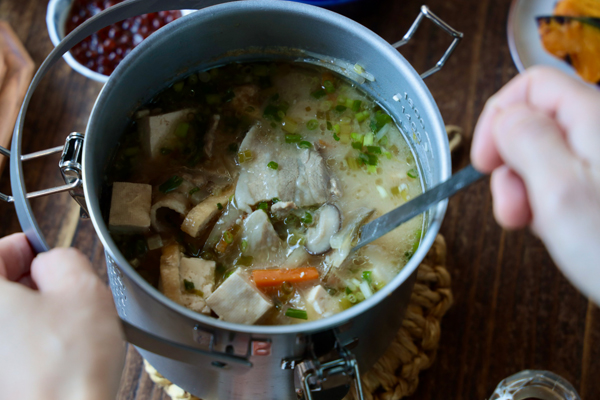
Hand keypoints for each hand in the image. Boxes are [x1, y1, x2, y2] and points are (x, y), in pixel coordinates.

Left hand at [0, 234, 125, 399]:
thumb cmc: (68, 368)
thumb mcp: (83, 289)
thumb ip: (63, 258)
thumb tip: (51, 264)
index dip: (30, 250)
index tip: (48, 260)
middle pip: (2, 290)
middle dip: (34, 289)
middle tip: (66, 301)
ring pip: (9, 322)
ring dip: (34, 320)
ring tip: (65, 336)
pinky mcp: (1, 379)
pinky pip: (12, 350)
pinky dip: (29, 349)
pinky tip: (54, 360)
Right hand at [471, 66, 599, 303]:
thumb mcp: (560, 192)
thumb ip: (526, 141)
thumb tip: (505, 116)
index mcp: (593, 119)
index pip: (531, 85)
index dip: (498, 118)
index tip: (485, 161)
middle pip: (534, 123)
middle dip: (509, 165)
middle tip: (511, 210)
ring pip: (543, 155)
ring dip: (524, 189)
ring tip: (532, 225)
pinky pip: (561, 179)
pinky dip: (544, 201)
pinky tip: (552, 227)